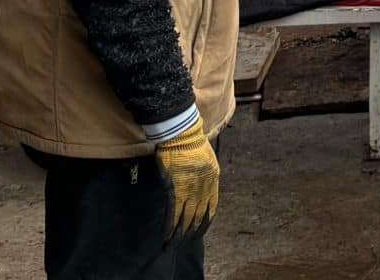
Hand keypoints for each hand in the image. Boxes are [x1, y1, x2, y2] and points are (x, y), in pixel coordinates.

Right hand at [155, 116, 219, 243]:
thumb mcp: (207, 159)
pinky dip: (170, 227)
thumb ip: (205, 174)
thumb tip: (200, 183)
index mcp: (213, 180)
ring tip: (173, 246)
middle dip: (191, 233)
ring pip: (186, 219)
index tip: (199, 233)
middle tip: (183, 244)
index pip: (211, 208)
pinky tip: (166, 236)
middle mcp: (204, 188)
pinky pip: (173, 214)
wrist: (181, 134)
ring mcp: (190, 190)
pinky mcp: (175, 190)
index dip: (205, 222)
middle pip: (198, 217)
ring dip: (179, 235)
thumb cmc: (191, 142)